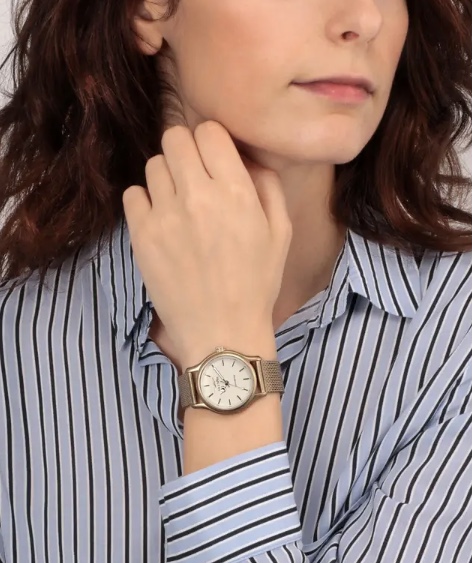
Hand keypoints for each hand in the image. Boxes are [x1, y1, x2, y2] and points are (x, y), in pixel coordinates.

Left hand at [122, 120, 291, 364]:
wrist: (221, 330)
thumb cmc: (256, 284)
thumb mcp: (280, 233)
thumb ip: (268, 186)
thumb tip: (246, 158)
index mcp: (235, 191)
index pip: (208, 130)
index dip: (212, 140)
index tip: (214, 158)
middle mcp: (197, 195)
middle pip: (175, 138)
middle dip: (186, 150)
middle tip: (193, 175)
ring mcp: (164, 214)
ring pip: (153, 165)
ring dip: (167, 176)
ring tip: (178, 203)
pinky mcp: (141, 235)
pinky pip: (133, 194)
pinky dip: (145, 200)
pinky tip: (161, 220)